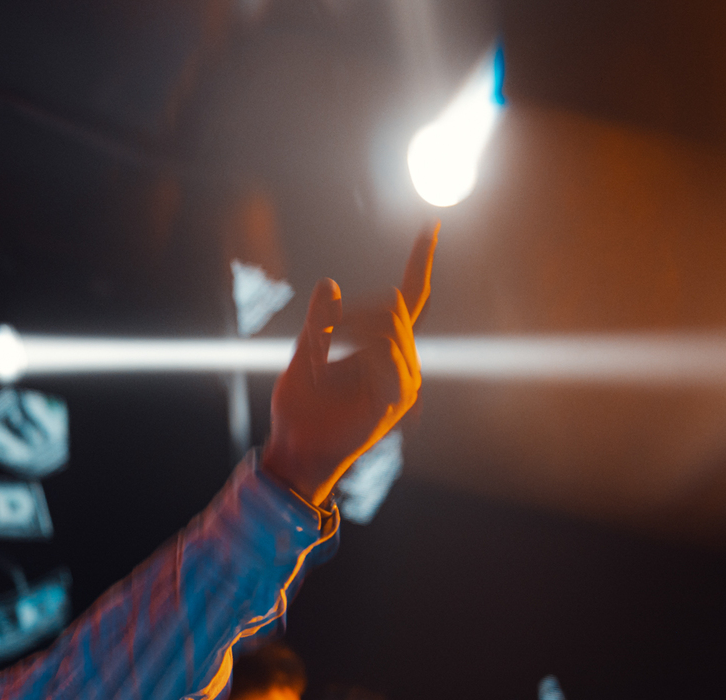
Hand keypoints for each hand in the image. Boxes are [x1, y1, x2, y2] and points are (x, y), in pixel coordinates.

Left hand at [263, 223, 436, 507]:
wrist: (295, 448)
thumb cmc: (299, 407)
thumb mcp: (303, 352)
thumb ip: (319, 320)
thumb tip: (328, 282)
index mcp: (383, 346)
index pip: (412, 297)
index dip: (420, 262)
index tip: (431, 225)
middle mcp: (401, 360)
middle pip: (393, 304)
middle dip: (348, 315)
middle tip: (316, 344)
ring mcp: (403, 381)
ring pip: (386, 326)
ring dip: (343, 335)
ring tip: (318, 366)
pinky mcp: (397, 399)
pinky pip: (385, 354)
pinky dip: (351, 355)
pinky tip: (331, 374)